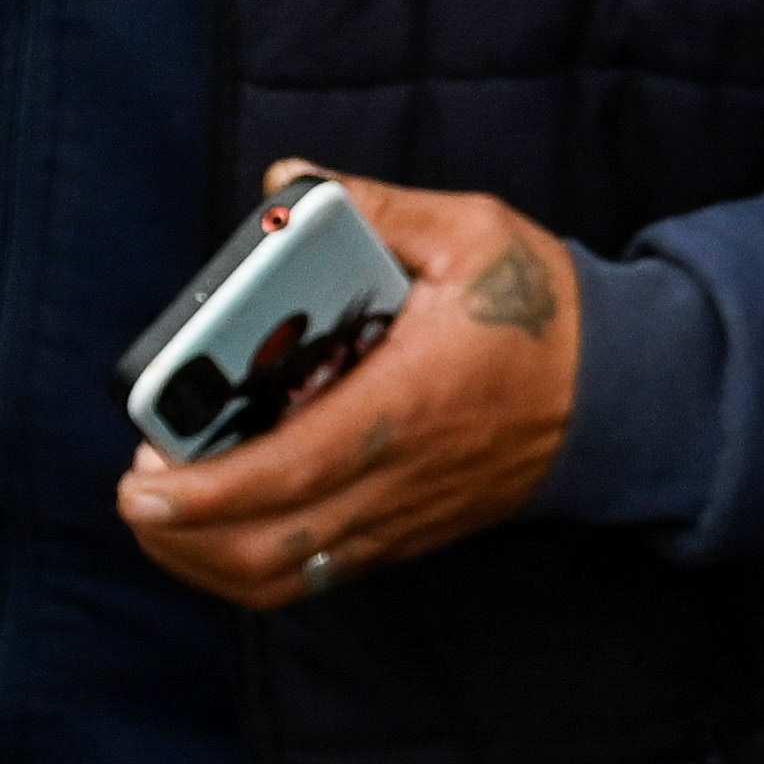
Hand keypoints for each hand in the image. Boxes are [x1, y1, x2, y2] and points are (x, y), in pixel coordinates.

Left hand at [121, 169, 576, 610]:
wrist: (625, 391)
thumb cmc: (543, 310)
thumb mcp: (472, 233)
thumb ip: (372, 207)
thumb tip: (282, 184)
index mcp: (410, 406)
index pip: (290, 471)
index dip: (204, 489)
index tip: (140, 475)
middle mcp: (401, 479)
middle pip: (268, 550)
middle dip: (181, 534)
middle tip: (138, 486)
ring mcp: (401, 518)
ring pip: (283, 578)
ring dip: (206, 558)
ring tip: (165, 509)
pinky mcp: (404, 534)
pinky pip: (313, 577)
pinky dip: (248, 565)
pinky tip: (219, 523)